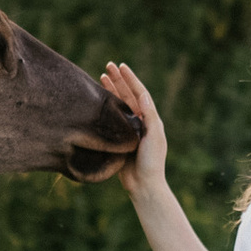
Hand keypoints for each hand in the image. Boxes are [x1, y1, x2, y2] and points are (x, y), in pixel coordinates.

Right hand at [100, 61, 167, 199]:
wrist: (143, 185)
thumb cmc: (151, 161)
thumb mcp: (154, 136)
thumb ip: (150, 115)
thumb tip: (142, 94)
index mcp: (150, 119)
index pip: (139, 93)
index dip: (130, 79)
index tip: (121, 66)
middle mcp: (140, 122)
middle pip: (127, 95)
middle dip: (118, 80)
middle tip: (108, 65)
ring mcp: (129, 130)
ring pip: (118, 105)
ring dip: (111, 91)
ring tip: (101, 76)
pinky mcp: (119, 138)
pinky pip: (111, 118)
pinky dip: (105, 107)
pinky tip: (96, 100)